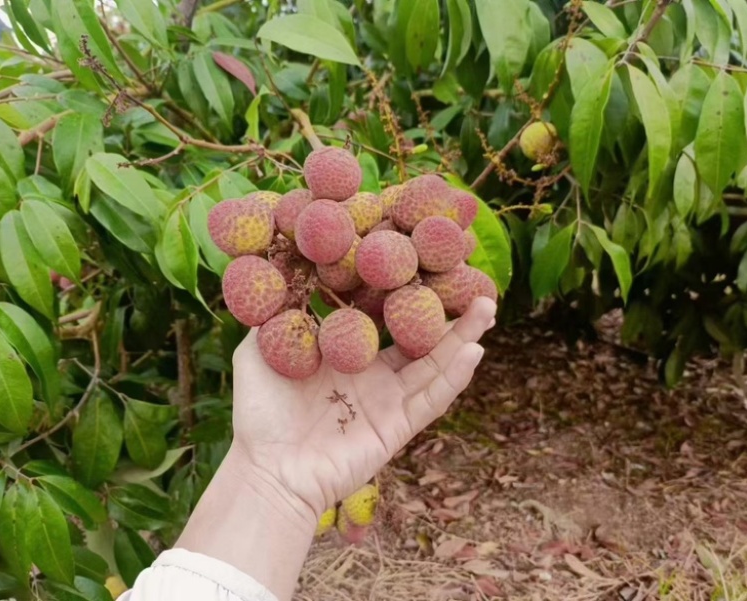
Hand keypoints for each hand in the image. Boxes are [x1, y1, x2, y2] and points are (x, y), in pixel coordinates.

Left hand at [230, 296, 496, 522]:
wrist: (270, 469)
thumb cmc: (260, 412)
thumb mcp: (258, 352)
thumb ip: (275, 318)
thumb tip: (286, 276)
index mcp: (345, 354)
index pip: (382, 318)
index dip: (402, 293)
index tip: (419, 262)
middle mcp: (372, 374)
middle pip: (418, 338)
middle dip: (446, 312)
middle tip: (470, 282)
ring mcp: (388, 401)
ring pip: (433, 364)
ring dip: (461, 337)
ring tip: (487, 307)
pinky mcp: (397, 426)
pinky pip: (431, 399)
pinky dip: (453, 377)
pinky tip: (474, 352)